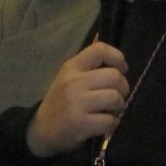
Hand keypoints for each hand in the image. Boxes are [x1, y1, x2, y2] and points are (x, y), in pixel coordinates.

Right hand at [27, 41, 129, 156]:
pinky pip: (110, 120)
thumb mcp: (70, 75)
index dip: (118, 58)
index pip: (100, 50)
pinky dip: (112, 123)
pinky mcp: (80, 124)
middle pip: (114, 76)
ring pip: (115, 98)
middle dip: (123, 88)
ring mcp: (76, 103)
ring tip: (111, 110)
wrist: (42, 130)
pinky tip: (104, 123)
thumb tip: (100, 35)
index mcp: (72, 67)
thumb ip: (88, 60)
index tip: (122, 70)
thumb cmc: (61, 100)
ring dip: (119, 106)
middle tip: (117, 96)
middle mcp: (73, 82)